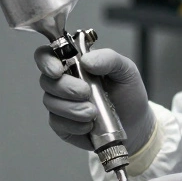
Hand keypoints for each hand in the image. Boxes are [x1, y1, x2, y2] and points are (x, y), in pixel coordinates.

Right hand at [34, 47, 153, 153]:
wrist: (136, 123)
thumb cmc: (127, 93)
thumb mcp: (125, 69)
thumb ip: (108, 58)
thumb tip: (86, 60)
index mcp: (74, 62)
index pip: (47, 56)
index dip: (46, 61)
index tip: (58, 70)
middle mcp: (63, 81)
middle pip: (46, 81)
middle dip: (66, 87)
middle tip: (86, 92)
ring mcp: (61, 104)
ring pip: (50, 103)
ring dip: (72, 108)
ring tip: (93, 112)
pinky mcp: (62, 124)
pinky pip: (57, 123)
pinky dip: (74, 124)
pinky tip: (89, 124)